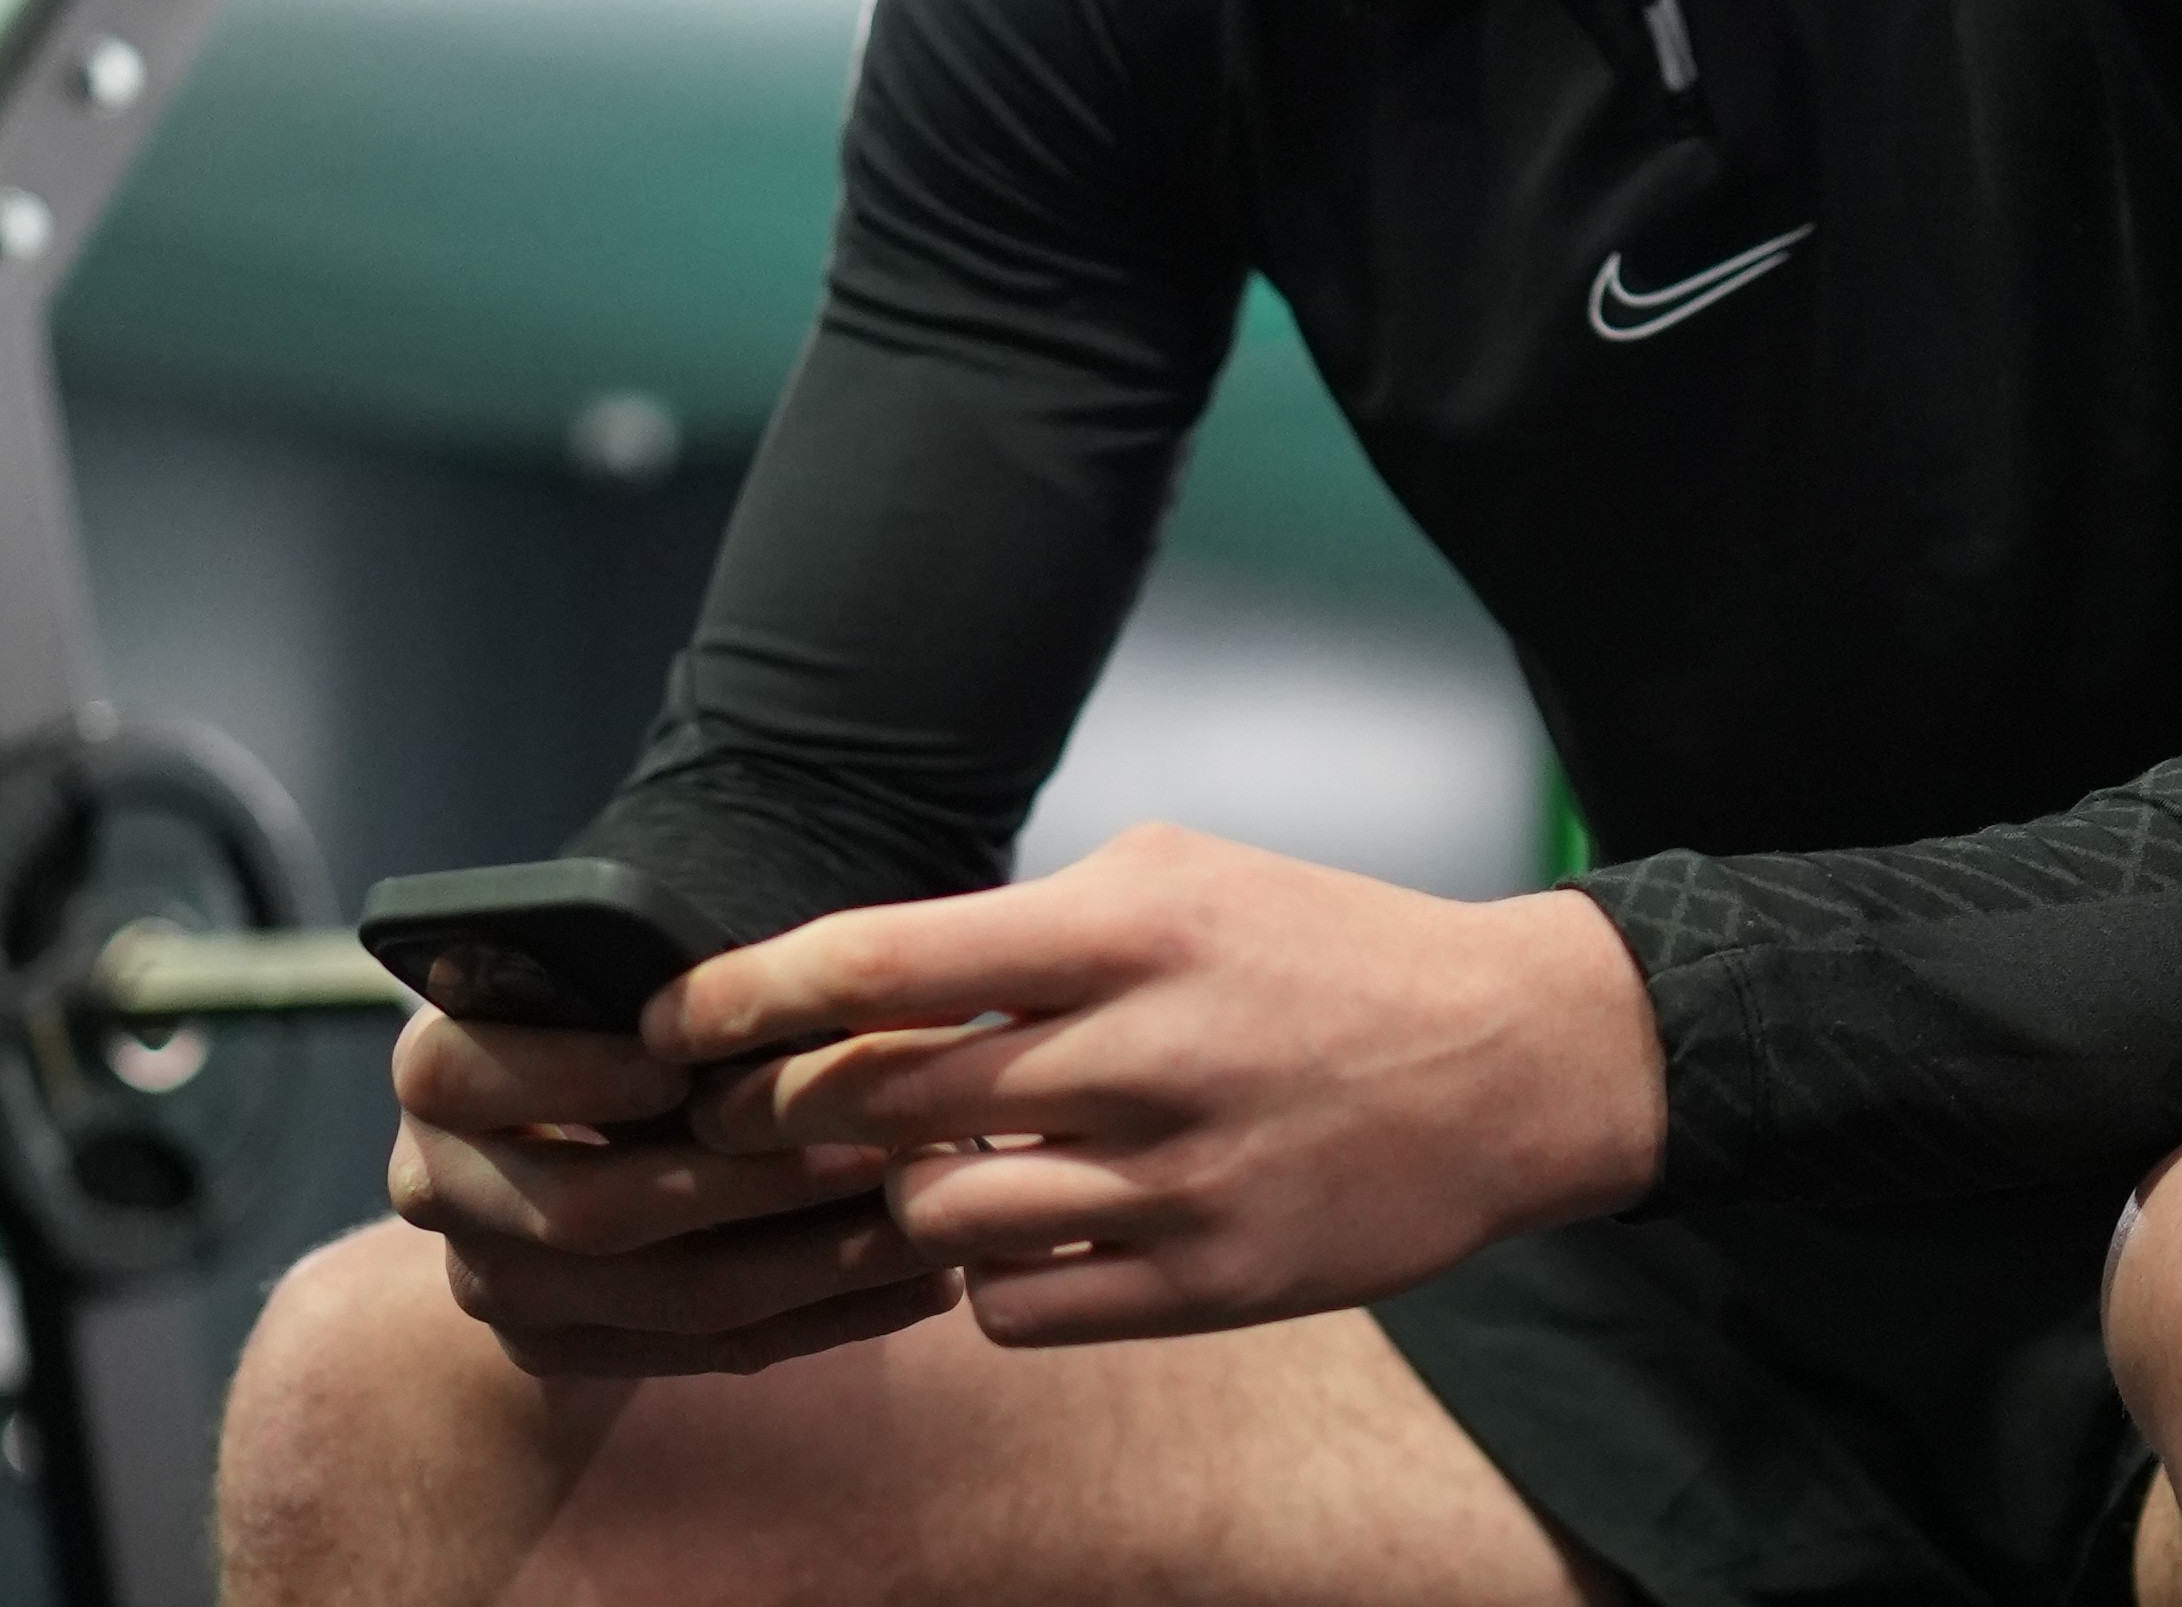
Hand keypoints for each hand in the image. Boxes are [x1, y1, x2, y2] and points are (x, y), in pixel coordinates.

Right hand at [382, 1009, 956, 1378]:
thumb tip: (789, 1004)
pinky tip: (918, 1286)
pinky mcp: (560, 1355)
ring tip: (927, 1223)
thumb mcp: (628, 980)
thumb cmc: (632, 1008)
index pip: (464, 1070)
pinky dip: (823, 1316)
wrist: (574, 1120)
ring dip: (813, 1264)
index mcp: (437, 1069)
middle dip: (742, 1185)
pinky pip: (703, 1350)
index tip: (678, 1069)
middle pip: (583, 1209)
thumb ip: (673, 991)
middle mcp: (438, 1184)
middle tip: (870, 1152)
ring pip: (662, 1296)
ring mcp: (494, 1285)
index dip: (573, 1075)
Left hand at [648, 823, 1665, 1345]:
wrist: (1508, 1061)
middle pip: (878, 1100)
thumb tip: (873, 984)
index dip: (747, 994)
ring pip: (933, 1217)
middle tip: (736, 1117)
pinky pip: (1017, 1307)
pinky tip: (1026, 1227)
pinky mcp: (1209, 1285)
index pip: (879, 961)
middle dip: (774, 1113)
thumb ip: (1032, 929)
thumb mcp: (1181, 875)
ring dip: (899, 1197)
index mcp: (1127, 926)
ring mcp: (1175, 1181)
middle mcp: (1141, 1052)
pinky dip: (992, 1274)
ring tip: (924, 1166)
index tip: (673, 1020)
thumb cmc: (1326, 950)